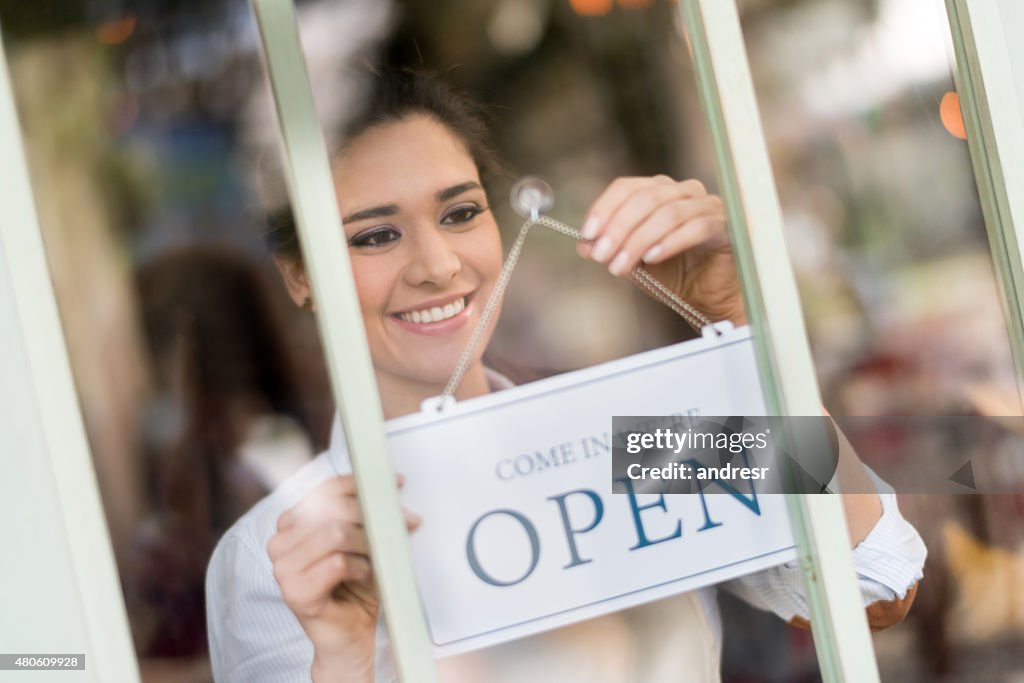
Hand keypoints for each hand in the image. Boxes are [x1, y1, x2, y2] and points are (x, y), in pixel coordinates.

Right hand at [268, 475, 420, 681]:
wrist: (352, 635)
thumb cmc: (357, 586)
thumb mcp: (362, 540)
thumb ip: (366, 514)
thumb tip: (392, 489)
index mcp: (291, 523)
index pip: (326, 490)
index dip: (363, 484)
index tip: (395, 483)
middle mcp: (280, 542)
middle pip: (333, 509)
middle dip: (374, 515)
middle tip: (405, 523)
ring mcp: (283, 568)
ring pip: (336, 533)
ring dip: (369, 544)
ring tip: (381, 557)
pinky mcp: (294, 592)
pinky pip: (338, 563)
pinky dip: (362, 568)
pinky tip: (367, 577)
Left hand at [577, 175, 744, 324]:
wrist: (709, 298)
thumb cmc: (674, 274)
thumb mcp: (634, 262)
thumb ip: (612, 249)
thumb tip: (584, 245)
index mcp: (659, 191)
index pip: (627, 187)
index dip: (604, 208)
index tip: (588, 234)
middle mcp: (684, 191)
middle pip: (646, 198)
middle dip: (619, 228)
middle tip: (602, 255)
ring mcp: (708, 206)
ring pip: (668, 213)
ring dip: (639, 240)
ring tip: (622, 265)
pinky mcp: (726, 226)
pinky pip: (696, 228)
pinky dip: (670, 243)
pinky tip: (652, 259)